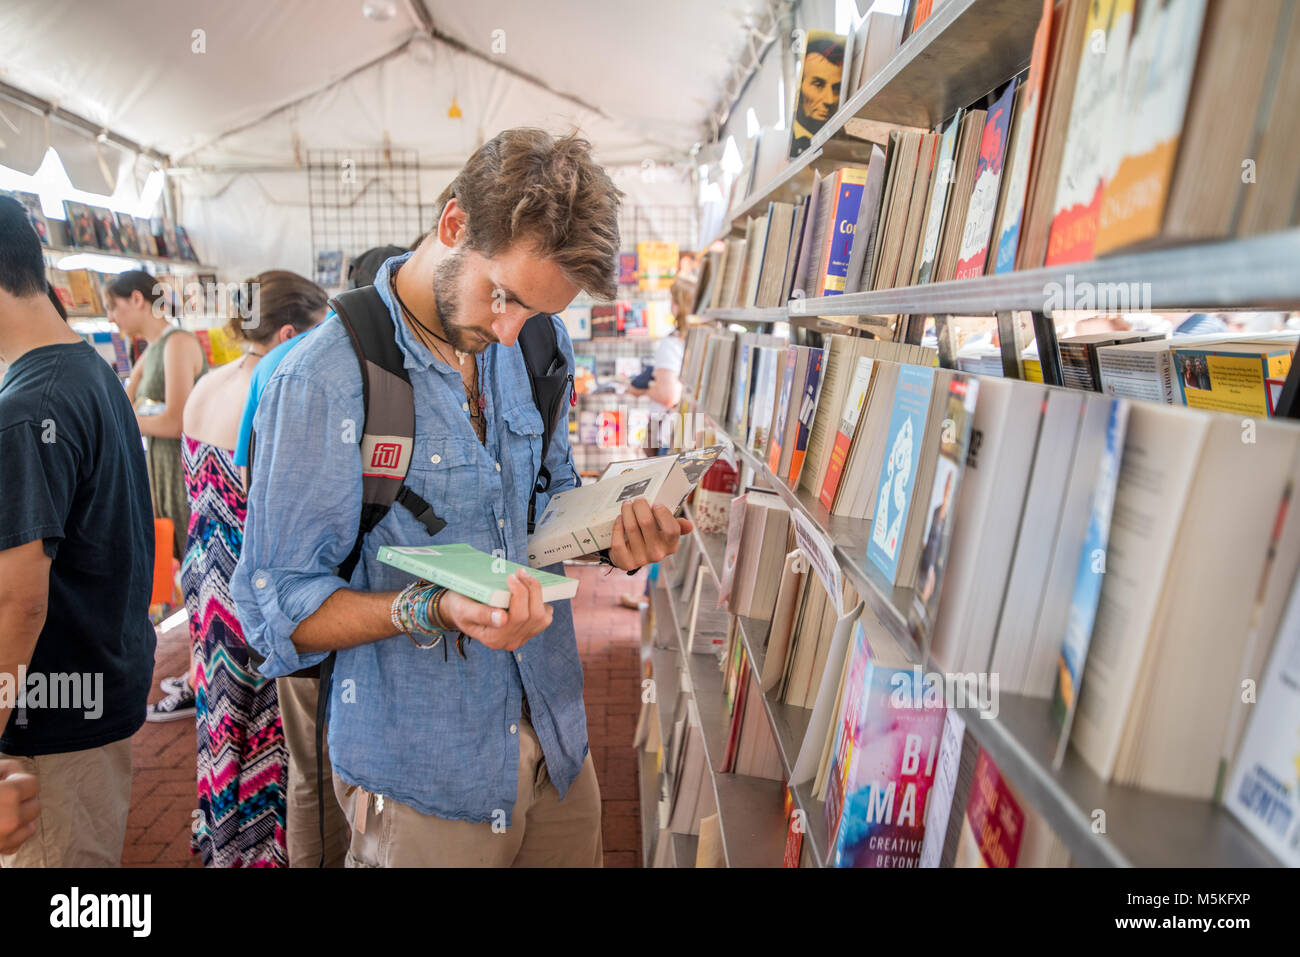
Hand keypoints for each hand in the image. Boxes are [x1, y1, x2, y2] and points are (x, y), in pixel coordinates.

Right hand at [0, 760, 39, 854]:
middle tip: (3, 794)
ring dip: (20, 818)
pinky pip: (15, 845)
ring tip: (2, 810)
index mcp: (9, 795)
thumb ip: (5, 768)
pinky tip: (0, 826)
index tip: (5, 778)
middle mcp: (10, 820)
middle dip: (22, 799)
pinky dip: (12, 836)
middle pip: (35, 806)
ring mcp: (4, 840)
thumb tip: (16, 769)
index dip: (18, 778)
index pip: (33, 783)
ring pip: (29, 827)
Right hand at [438, 570, 553, 651]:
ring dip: (538, 595)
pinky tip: (530, 592)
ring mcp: (520, 638)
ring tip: (526, 579)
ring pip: (542, 617)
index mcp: (493, 638)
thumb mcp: (464, 609)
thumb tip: (502, 619)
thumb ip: (481, 615)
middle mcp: (509, 641)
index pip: (516, 617)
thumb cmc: (461, 607)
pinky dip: (542, 603)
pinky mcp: (528, 632)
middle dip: (531, 590)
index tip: (512, 577)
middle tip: (520, 572)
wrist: (461, 610)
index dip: (519, 594)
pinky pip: (544, 618)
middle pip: (533, 616)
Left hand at [609, 498, 692, 570]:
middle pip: (646, 522)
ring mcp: (641, 559)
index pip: (672, 529)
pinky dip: (618, 526)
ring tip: (627, 505)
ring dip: (626, 512)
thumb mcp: (666, 533)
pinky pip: (618, 541)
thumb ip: (677, 526)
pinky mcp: (626, 562)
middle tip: (637, 500)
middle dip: (639, 506)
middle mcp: (657, 554)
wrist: (633, 557)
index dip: (663, 514)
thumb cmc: (651, 538)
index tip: (656, 504)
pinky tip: (619, 519)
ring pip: (630, 528)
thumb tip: (689, 525)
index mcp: (671, 545)